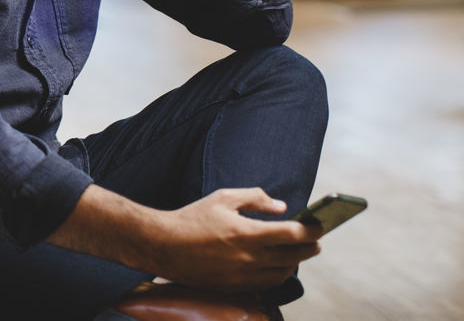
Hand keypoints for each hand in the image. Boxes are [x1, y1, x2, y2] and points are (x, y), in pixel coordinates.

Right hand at [149, 188, 322, 292]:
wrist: (164, 246)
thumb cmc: (192, 218)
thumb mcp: (222, 198)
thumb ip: (254, 198)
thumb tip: (281, 206)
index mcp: (248, 233)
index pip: (293, 234)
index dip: (311, 229)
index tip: (319, 225)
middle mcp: (250, 258)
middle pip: (294, 256)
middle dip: (309, 247)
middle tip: (315, 239)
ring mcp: (244, 276)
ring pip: (283, 272)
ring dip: (295, 262)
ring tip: (298, 252)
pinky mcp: (236, 287)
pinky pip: (268, 283)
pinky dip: (278, 273)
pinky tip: (278, 265)